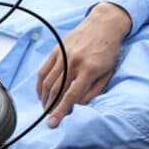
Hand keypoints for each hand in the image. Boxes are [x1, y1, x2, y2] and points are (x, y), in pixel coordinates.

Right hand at [36, 2, 131, 127]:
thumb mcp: (108, 73)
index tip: (52, 123)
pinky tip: (41, 94)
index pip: (70, 96)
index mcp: (89, 70)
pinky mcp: (56, 51)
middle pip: (56, 90)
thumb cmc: (109, 50)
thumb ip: (94, 91)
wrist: (103, 25)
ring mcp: (62, 56)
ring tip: (46, 108)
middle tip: (48, 118)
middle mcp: (73, 63)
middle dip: (50, 107)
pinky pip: (43, 71)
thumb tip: (78, 105)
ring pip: (47, 81)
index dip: (60, 111)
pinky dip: (40, 84)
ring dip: (45, 98)